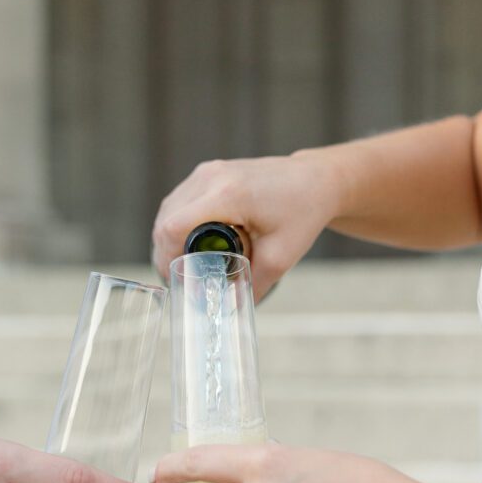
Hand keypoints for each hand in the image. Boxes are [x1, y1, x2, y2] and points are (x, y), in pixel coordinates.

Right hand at [152, 152, 341, 300]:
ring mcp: (207, 171)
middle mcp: (211, 178)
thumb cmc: (303, 212)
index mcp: (227, 195)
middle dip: (166, 253)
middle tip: (182, 278)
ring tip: (186, 263)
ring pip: (168, 210)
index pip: (174, 228)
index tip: (178, 280)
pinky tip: (189, 242)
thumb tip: (231, 311)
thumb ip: (253, 286)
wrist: (315, 180)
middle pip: (165, 220)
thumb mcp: (280, 257)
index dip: (166, 258)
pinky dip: (178, 223)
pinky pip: (179, 201)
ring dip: (169, 238)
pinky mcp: (208, 172)